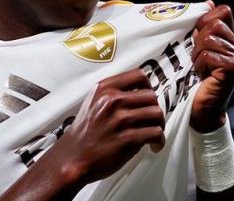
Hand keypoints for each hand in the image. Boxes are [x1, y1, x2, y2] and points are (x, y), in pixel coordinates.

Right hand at [55, 68, 164, 184]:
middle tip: (153, 117)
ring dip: (160, 124)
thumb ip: (112, 93)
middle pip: (151, 95)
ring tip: (155, 131)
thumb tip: (137, 91)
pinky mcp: (128, 138)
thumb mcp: (92, 101)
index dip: (148, 86)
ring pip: (156, 113)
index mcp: (104, 88)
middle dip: (155, 107)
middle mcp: (113, 100)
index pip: (138, 75)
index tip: (149, 94)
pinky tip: (154, 144)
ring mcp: (121, 119)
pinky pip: (156, 133)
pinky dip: (159, 140)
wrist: (74, 157)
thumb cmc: (83, 132)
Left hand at [190, 1, 233, 131]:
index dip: (205, 19)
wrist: (199, 107)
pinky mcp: (233, 68)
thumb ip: (201, 26)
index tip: (196, 36)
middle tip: (196, 57)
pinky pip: (208, 54)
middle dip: (197, 39)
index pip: (222, 11)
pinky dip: (199, 64)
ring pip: (208, 38)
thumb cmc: (193, 77)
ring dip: (196, 54)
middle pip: (213, 23)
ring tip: (198, 67)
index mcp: (229, 37)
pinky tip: (202, 75)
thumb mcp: (195, 47)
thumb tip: (209, 2)